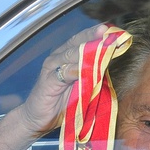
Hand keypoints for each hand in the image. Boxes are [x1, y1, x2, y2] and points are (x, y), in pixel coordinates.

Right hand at [0, 24, 108, 149]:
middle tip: (107, 32)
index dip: (97, 35)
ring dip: (86, 50)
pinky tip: (83, 68)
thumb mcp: (81, 86)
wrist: (36, 118)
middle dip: (93, 37)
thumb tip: (111, 64)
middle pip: (77, 43)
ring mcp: (51, 69)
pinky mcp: (47, 82)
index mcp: (66, 57)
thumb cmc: (60, 103)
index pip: (82, 41)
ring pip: (69, 54)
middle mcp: (58, 59)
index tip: (113, 31)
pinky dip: (73, 70)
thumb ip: (92, 74)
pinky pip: (61, 73)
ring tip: (100, 46)